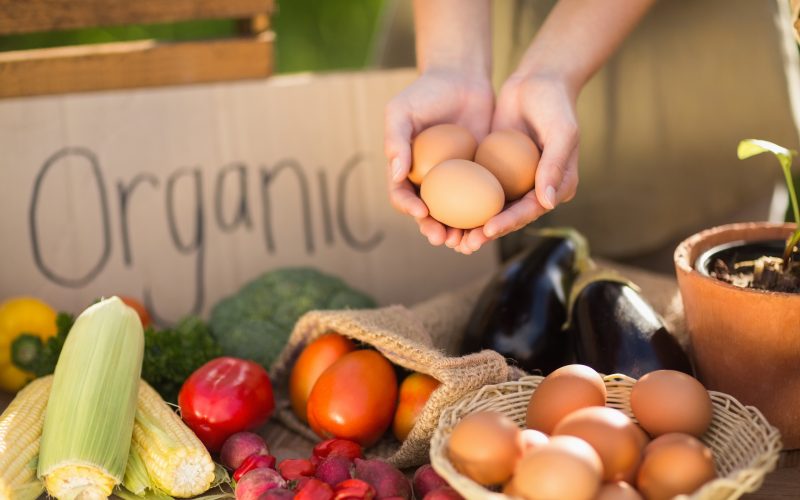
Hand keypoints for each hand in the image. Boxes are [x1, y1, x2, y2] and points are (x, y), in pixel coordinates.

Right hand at [384, 69, 493, 247]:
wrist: (462, 78)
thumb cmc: (426, 91)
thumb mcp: (401, 111)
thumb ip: (395, 140)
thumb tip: (395, 174)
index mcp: (405, 169)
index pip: (402, 195)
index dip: (409, 207)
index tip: (422, 212)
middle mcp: (429, 179)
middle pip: (428, 214)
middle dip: (434, 230)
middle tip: (444, 238)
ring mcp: (455, 180)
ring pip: (455, 214)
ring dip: (459, 232)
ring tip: (467, 242)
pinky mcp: (479, 175)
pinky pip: (481, 199)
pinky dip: (484, 214)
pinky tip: (491, 222)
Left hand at [456, 73, 579, 253]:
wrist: (538, 80)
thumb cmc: (555, 104)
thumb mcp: (562, 131)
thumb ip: (555, 165)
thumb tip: (547, 203)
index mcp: (557, 186)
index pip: (530, 211)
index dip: (508, 223)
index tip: (486, 230)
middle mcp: (537, 188)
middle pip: (509, 216)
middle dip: (485, 233)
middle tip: (463, 245)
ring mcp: (515, 180)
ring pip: (491, 207)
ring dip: (471, 224)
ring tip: (450, 237)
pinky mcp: (497, 169)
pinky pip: (479, 188)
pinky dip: (462, 200)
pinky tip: (441, 209)